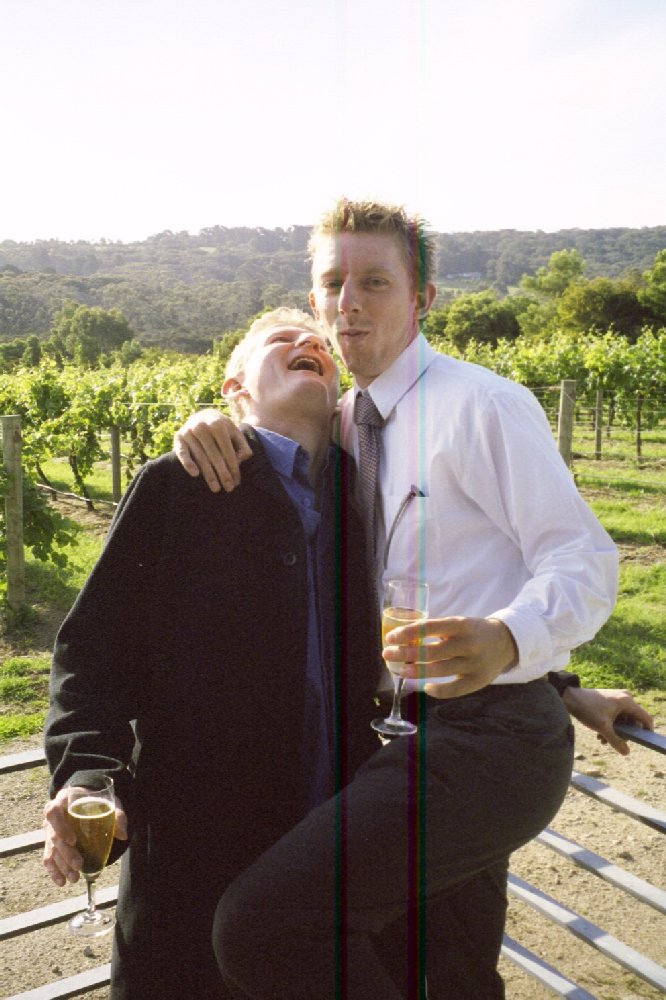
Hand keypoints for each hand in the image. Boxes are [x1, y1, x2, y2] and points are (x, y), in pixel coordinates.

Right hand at [43, 789, 127, 886]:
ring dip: (62, 866)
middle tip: (79, 865)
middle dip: (66, 854)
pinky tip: (62, 881)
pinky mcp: (50, 843)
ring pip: (51, 850)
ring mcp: (49, 830)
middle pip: (53, 836)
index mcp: (63, 801)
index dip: (61, 827)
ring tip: (75, 877)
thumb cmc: (96, 800)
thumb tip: (123, 834)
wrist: (85, 798)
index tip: (73, 840)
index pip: (53, 812)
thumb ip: (117, 815)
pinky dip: (54, 871)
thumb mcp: (108, 802)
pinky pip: (48, 858)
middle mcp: (52, 816)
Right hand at [173, 408, 251, 492]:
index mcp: (218, 425)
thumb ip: (242, 446)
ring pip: (201, 457)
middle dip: (223, 474)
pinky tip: (195, 474)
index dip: (233, 467)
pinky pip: (182, 453)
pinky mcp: (178, 437)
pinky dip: (188, 463)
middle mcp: (202, 426)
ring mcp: (189, 431)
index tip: (236, 482)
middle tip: (229, 488)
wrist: (203, 416)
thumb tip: (240, 461)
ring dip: (209, 475)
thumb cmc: (222, 430)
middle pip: (215, 456)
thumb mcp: (235, 433)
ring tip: (216, 488)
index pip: (227, 451)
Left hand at [384, 616, 517, 698]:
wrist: (505, 642)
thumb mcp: (458, 623)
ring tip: (401, 671)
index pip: (430, 627)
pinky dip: (438, 690)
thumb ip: (435, 630)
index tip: (391, 637)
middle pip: (432, 651)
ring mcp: (474, 663)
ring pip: (441, 670)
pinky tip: (426, 687)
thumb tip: (402, 638)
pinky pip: (455, 689)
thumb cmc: (472, 632)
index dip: (408, 632)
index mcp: (461, 625)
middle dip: (406, 653)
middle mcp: (469, 644)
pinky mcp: (479, 680)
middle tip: (387, 654)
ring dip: (417, 671)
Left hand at [562, 687, 653, 755]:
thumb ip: (616, 741)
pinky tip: (600, 735)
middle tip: (612, 742)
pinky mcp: (610, 700)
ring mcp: (618, 698)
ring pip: (623, 720)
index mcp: (627, 702)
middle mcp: (625, 698)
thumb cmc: (587, 710)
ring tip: (603, 740)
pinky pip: (616, 716)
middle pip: (633, 721)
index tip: (643, 742)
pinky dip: (610, 725)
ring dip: (615, 731)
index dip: (646, 731)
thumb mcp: (602, 728)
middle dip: (623, 734)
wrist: (569, 697)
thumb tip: (627, 752)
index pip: (645, 718)